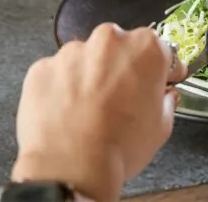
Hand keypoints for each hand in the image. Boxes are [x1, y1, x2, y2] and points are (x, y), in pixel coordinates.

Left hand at [11, 24, 186, 201]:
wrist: (70, 167)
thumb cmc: (120, 146)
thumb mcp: (161, 127)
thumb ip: (165, 100)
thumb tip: (162, 96)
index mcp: (145, 48)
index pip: (159, 49)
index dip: (161, 68)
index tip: (160, 80)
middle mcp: (109, 41)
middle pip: (119, 48)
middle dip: (121, 68)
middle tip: (121, 99)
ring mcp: (71, 52)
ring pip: (86, 59)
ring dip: (90, 77)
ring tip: (88, 111)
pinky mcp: (42, 67)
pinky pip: (57, 73)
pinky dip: (61, 88)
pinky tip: (66, 113)